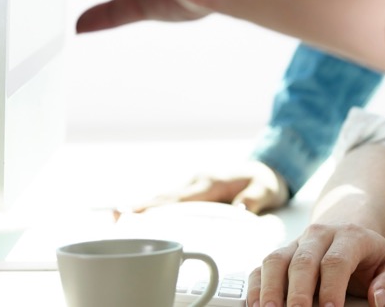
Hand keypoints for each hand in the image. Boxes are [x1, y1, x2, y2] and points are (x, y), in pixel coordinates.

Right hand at [117, 160, 290, 216]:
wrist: (268, 168)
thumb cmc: (264, 182)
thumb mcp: (266, 190)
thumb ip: (255, 198)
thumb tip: (241, 209)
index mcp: (212, 182)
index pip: (181, 197)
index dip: (158, 206)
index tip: (137, 212)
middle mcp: (198, 180)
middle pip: (165, 196)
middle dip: (141, 206)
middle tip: (116, 215)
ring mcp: (194, 183)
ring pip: (165, 196)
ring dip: (144, 205)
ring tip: (117, 216)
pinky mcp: (194, 189)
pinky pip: (171, 198)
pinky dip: (154, 205)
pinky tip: (137, 214)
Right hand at [248, 224, 384, 306]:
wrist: (348, 228)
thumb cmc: (369, 256)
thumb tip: (377, 299)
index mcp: (350, 236)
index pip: (337, 260)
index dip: (332, 286)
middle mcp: (319, 236)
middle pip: (303, 261)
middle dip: (299, 291)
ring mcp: (296, 244)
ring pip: (277, 260)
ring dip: (271, 288)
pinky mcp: (280, 255)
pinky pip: (261, 267)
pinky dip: (255, 287)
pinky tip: (256, 306)